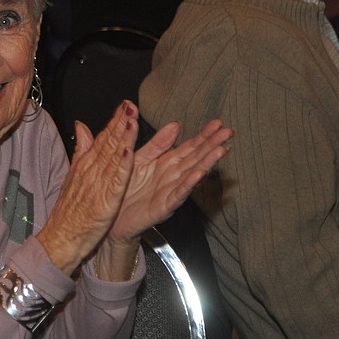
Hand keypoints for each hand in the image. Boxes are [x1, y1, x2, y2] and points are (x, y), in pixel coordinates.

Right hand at [36, 101, 138, 274]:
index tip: (126, 104)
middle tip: (131, 104)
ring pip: (113, 157)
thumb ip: (81, 151)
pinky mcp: (104, 201)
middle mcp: (90, 171)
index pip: (102, 138)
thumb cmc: (68, 213)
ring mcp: (97, 185)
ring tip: (132, 119)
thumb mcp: (73, 176)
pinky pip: (115, 181)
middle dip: (120, 122)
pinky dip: (122, 166)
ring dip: (123, 137)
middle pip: (108, 142)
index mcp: (85, 165)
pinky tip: (129, 153)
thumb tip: (81, 126)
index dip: (115, 120)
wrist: (59, 239)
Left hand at [93, 116, 231, 280]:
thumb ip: (158, 143)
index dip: (204, 135)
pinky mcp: (162, 207)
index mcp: (167, 163)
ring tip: (221, 150)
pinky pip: (177, 195)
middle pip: (196, 158)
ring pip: (191, 174)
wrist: (109, 215)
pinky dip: (188, 185)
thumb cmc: (124, 188)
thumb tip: (176, 124)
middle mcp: (172, 176)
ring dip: (207, 162)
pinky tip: (199, 174)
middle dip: (212, 144)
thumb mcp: (140, 159)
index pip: (190, 146)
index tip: (219, 123)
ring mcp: (170, 192)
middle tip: (229, 132)